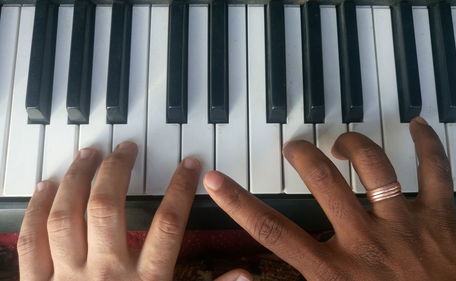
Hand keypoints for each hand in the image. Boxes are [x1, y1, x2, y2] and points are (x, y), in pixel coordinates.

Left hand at [18, 142, 250, 280]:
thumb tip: (247, 274)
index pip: (168, 224)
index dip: (181, 188)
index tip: (189, 165)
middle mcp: (105, 274)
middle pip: (107, 209)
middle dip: (117, 170)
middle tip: (126, 148)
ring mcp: (67, 277)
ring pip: (66, 216)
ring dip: (76, 179)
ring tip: (88, 154)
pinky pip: (31, 240)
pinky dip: (37, 208)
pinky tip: (46, 186)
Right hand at [204, 118, 455, 280]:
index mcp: (335, 273)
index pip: (274, 232)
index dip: (240, 204)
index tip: (217, 180)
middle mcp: (365, 242)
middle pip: (322, 181)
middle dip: (301, 155)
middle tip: (294, 147)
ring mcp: (404, 225)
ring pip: (373, 166)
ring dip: (352, 144)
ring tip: (340, 141)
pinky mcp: (441, 219)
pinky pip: (435, 170)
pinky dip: (427, 144)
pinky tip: (416, 125)